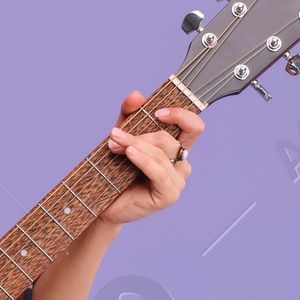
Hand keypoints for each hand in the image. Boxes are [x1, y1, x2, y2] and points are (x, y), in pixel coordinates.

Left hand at [99, 91, 203, 223]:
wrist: (105, 204)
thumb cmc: (116, 172)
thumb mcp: (123, 137)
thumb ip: (129, 115)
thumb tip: (137, 96)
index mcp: (177, 149)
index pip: (193, 127)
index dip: (181, 115)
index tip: (157, 112)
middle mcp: (181, 164)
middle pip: (169, 139)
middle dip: (141, 134)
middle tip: (115, 134)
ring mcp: (177, 181)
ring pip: (160, 154)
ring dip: (134, 145)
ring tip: (113, 144)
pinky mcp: (169, 195)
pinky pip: (158, 172)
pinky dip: (142, 160)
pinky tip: (129, 153)